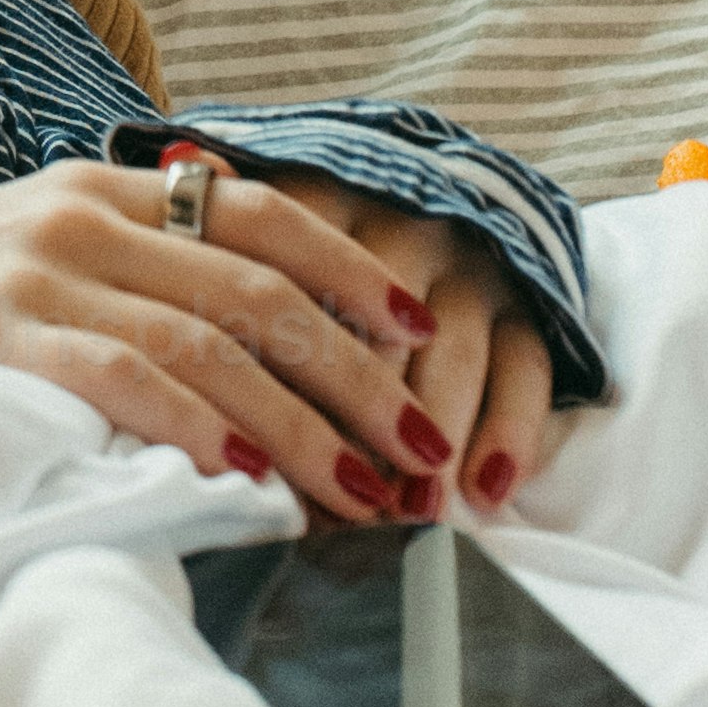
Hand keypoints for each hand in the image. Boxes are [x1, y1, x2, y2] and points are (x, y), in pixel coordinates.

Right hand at [0, 158, 459, 523]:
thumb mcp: (30, 261)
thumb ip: (130, 271)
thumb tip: (259, 335)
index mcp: (95, 185)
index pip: (258, 213)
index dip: (352, 273)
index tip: (422, 335)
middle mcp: (75, 214)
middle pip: (258, 291)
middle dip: (358, 378)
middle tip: (423, 453)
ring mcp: (33, 271)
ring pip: (211, 343)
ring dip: (305, 427)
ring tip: (368, 493)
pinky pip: (125, 378)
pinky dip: (201, 426)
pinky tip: (253, 478)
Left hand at [243, 168, 561, 515]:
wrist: (410, 203)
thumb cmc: (293, 242)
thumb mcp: (248, 218)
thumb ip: (212, 224)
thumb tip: (180, 197)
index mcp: (324, 199)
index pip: (303, 290)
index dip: (283, 376)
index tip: (262, 451)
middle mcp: (403, 219)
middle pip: (381, 328)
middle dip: (365, 420)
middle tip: (350, 499)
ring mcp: (468, 258)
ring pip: (456, 347)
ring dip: (439, 434)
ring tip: (416, 509)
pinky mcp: (522, 296)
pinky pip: (527, 361)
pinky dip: (513, 430)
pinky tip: (490, 491)